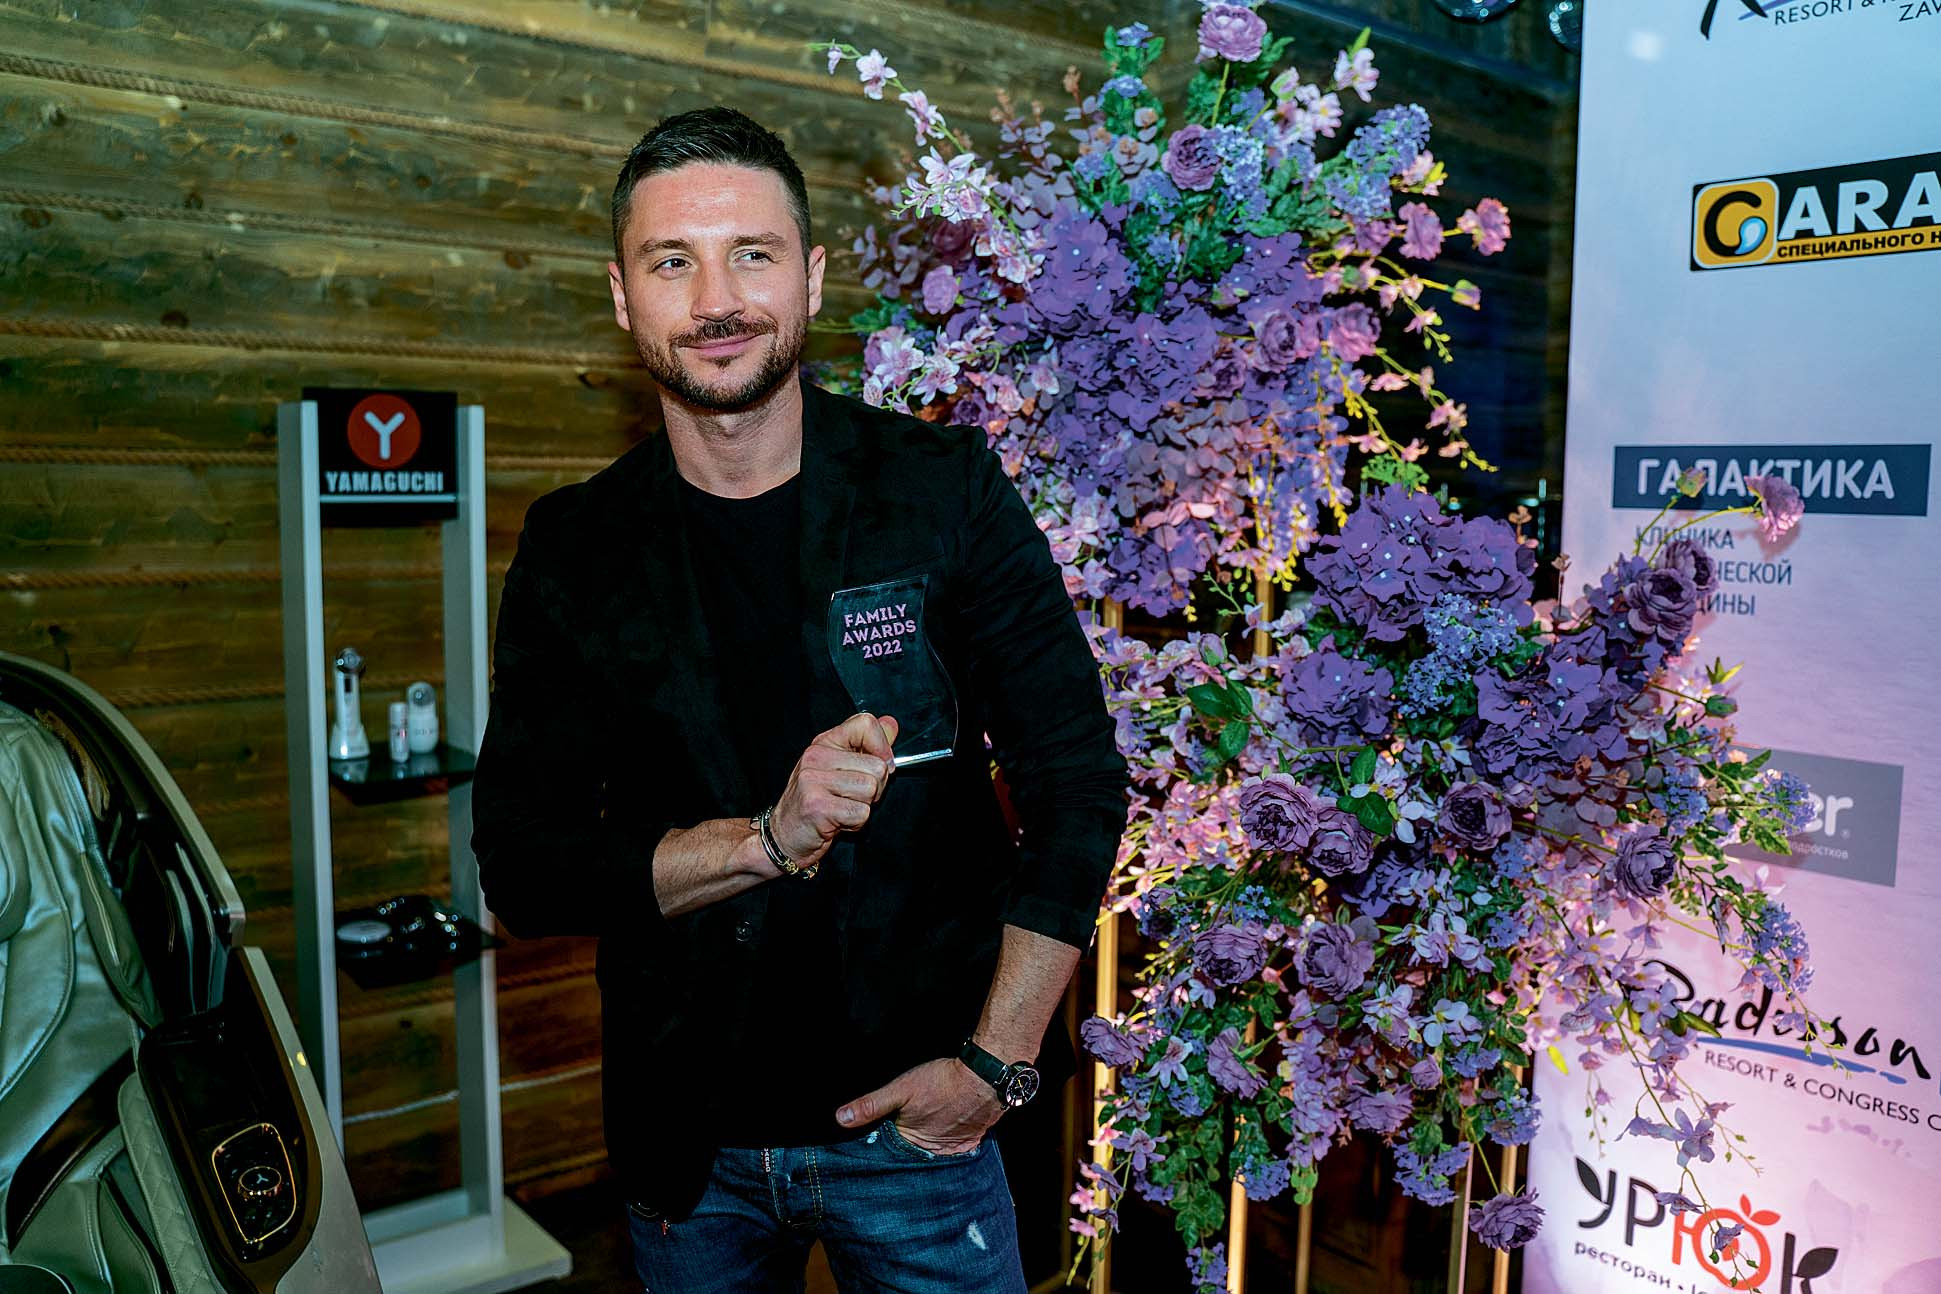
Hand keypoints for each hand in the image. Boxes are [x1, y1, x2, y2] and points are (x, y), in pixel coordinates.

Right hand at [767, 712, 898, 867]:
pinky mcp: (817, 806)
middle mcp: (816, 756)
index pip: (865, 724)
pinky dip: (856, 823)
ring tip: (843, 807)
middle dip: (876, 788)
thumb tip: (890, 725)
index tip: (880, 764)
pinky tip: (838, 821)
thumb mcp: (839, 766)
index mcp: (825, 742)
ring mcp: (813, 780)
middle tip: (852, 796)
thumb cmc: (815, 801)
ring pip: (871, 789)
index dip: (883, 747)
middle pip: (877, 765)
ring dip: (864, 806)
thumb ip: (867, 745)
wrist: (786, 834)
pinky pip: (861, 813)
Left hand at [834, 1056, 1004, 1154]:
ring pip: (931, 1154)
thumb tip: (841, 1119)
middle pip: (911, 1155)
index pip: (889, 1151)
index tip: (870, 1143)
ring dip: (924, 1149)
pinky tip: (942, 1133)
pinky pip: (952, 1150)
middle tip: (900, 1135)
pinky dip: (945, 1145)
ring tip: (921, 1135)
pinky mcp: (968, 1142)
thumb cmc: (943, 1082)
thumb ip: (871, 1105)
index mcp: (911, 1143)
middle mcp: (931, 1152)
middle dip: (903, 1152)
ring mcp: (952, 1149)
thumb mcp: (901, 1089)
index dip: (880, 1145)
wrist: (984, 1078)